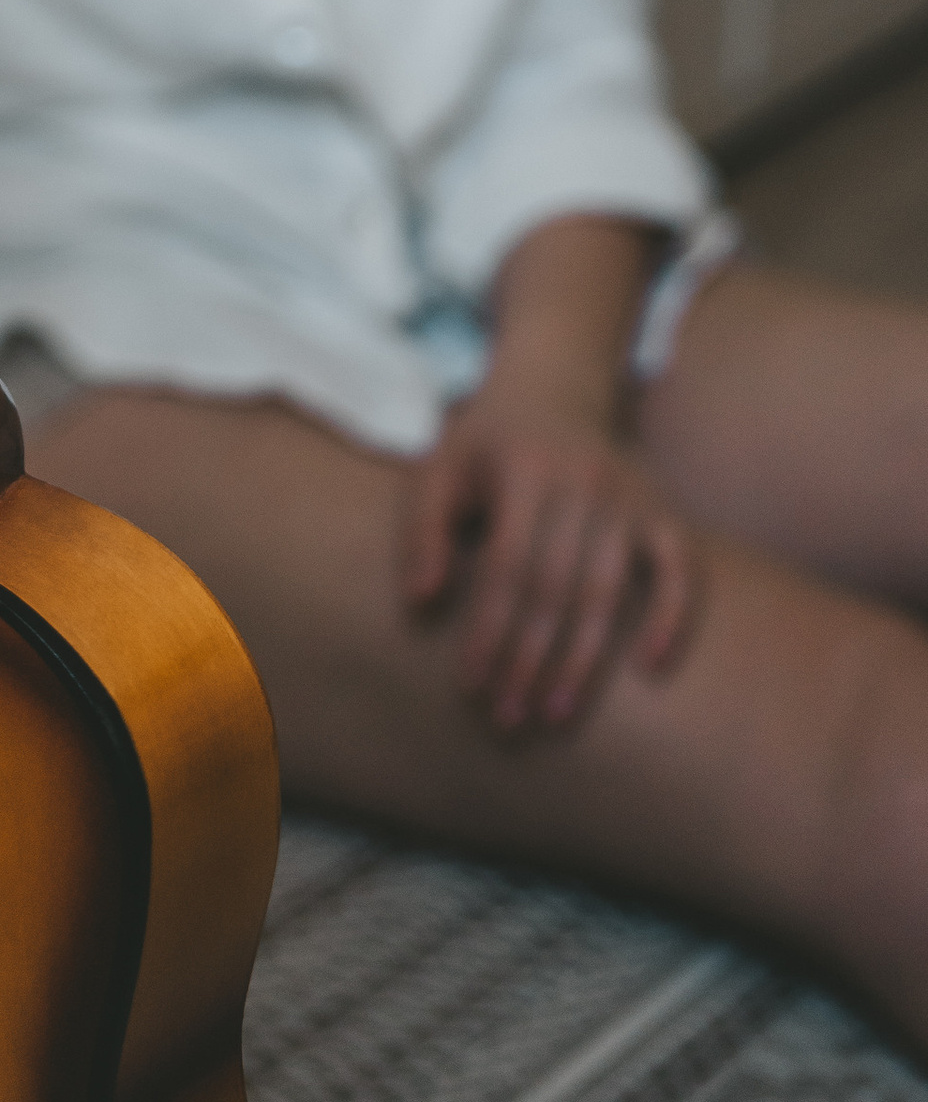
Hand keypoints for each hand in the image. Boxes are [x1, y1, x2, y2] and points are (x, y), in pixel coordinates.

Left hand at [401, 381, 697, 732]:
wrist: (553, 384)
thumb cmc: (484, 444)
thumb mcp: (438, 469)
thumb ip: (423, 531)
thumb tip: (419, 600)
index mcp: (525, 469)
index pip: (507, 567)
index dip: (488, 630)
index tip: (469, 686)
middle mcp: (584, 481)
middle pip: (557, 588)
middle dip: (531, 659)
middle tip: (509, 718)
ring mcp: (630, 495)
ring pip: (611, 590)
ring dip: (584, 659)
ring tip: (556, 714)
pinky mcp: (664, 509)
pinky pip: (682, 568)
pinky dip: (674, 617)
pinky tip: (649, 669)